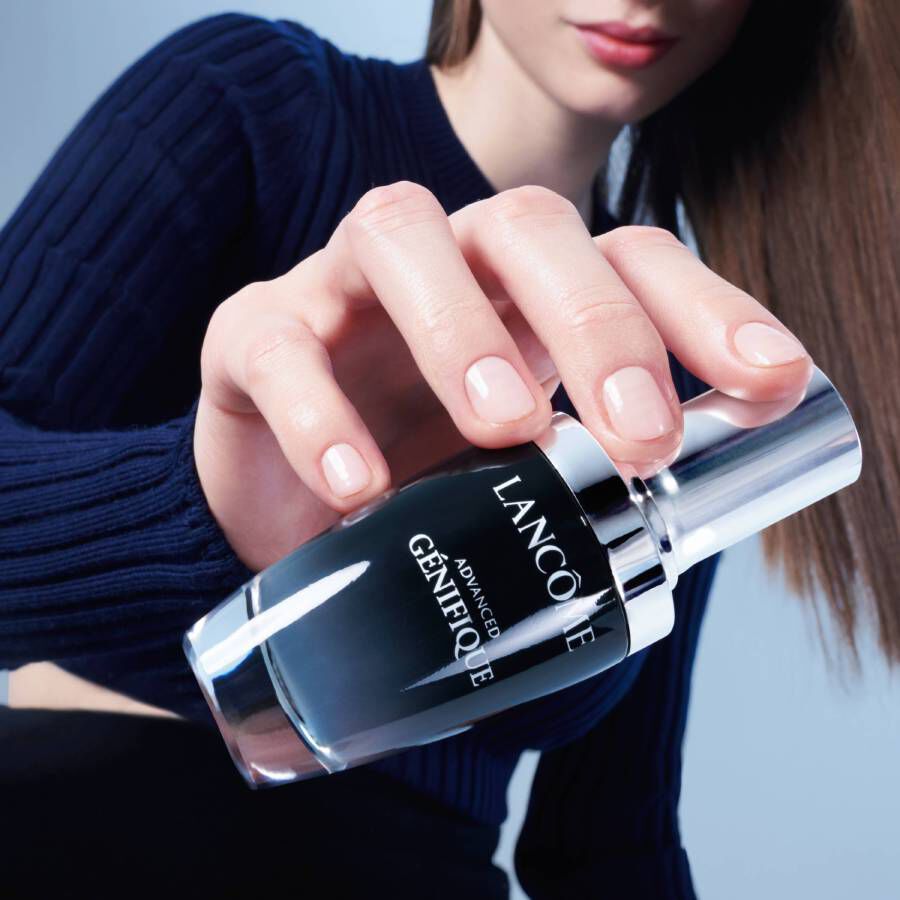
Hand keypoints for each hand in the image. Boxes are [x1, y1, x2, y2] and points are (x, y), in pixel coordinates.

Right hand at [195, 182, 812, 572]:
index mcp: (522, 294)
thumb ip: (584, 472)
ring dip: (461, 327)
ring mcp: (343, 288)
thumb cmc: (414, 472)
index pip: (629, 256)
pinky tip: (358, 486)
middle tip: (640, 437)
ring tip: (504, 425)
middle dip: (596, 323)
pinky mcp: (254, 334)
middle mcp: (444, 265)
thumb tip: (691, 522)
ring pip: (400, 235)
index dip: (706, 307)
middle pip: (528, 227)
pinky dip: (320, 411)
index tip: (770, 383)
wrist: (285, 504)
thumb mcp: (515, 471)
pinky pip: (279, 346)